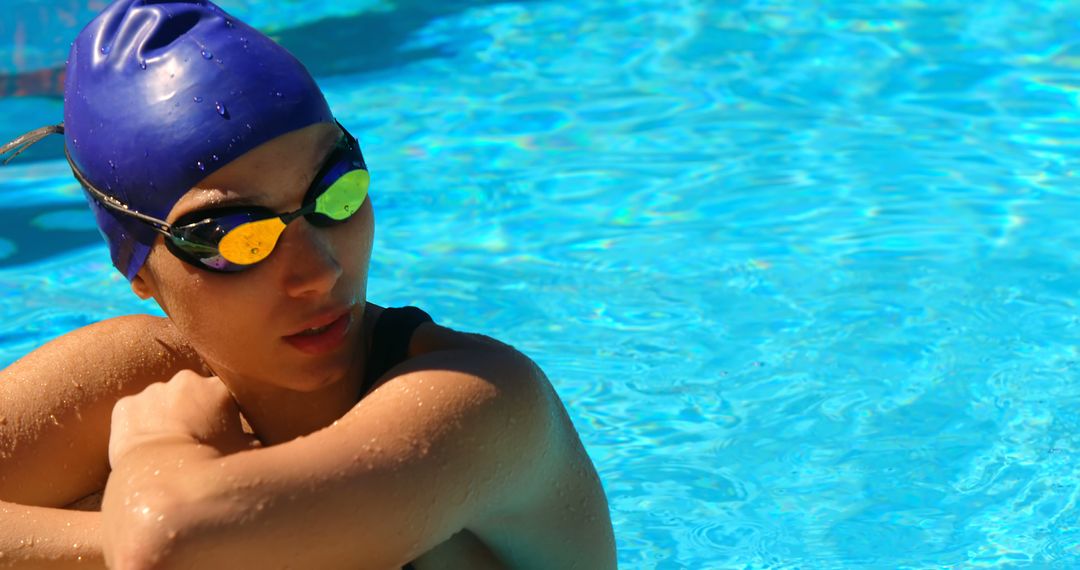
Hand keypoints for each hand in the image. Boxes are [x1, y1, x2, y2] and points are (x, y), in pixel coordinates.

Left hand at [108, 370, 256, 467]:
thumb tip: (259, 440)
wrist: (165, 484)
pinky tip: (145, 449)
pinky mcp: (125, 406)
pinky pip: (133, 414)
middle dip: (193, 410)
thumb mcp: (249, 453)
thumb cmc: (213, 469)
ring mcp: (152, 392)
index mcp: (220, 387)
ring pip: (161, 401)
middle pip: (192, 392)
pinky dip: (137, 427)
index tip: (223, 431)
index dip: (225, 413)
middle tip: (195, 439)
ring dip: (164, 417)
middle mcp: (186, 381)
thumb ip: (253, 438)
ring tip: (168, 448)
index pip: (226, 393)